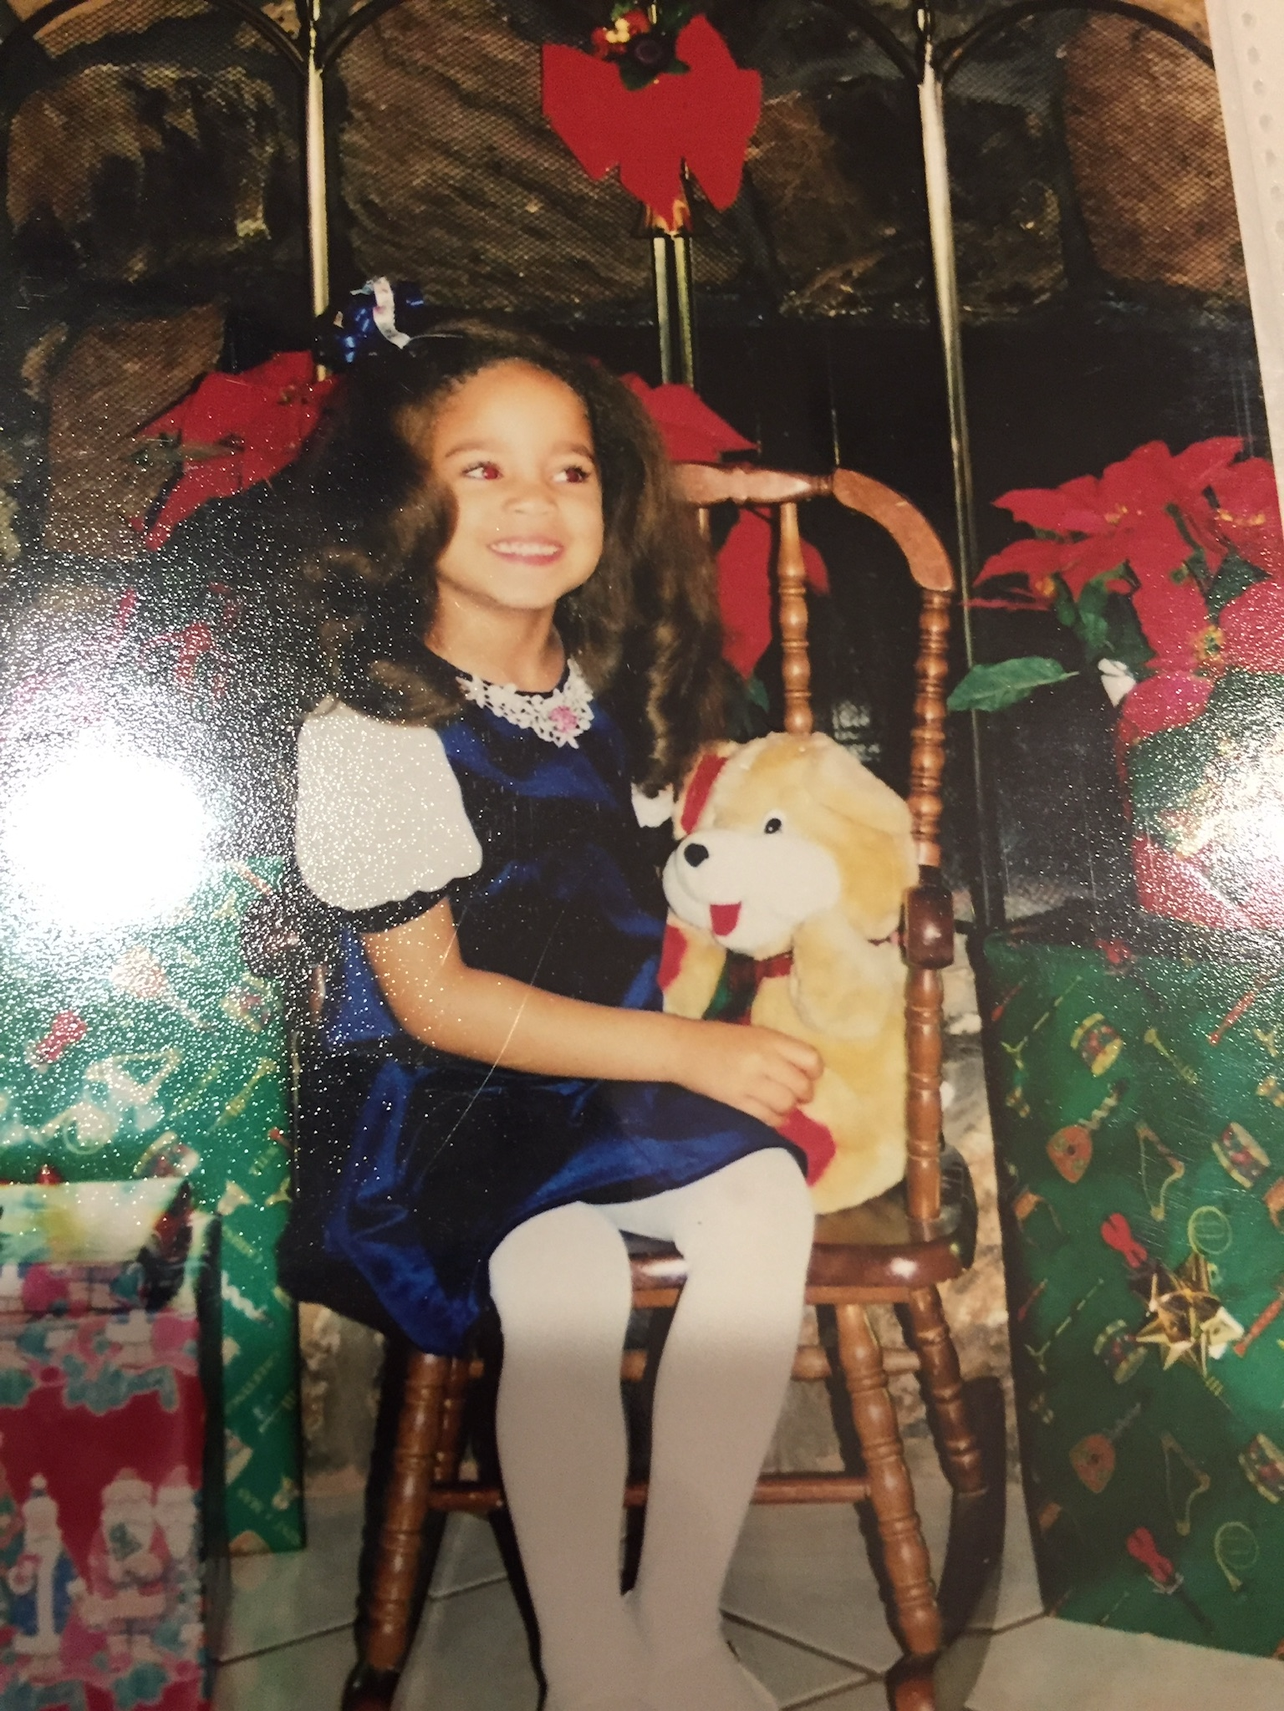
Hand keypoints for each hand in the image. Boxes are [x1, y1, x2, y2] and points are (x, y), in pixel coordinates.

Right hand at [676, 1021, 822, 1126]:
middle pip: (801, 1086)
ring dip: (789, 1109)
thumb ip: (779, 1051)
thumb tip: (805, 1074)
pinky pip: (767, 1117)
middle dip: (804, 1095)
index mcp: (770, 1039)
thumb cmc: (719, 1039)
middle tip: (797, 1095)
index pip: (810, 1059)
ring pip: (786, 1104)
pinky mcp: (737, 1101)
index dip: (814, 1072)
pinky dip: (775, 1120)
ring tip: (781, 1105)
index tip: (808, 1076)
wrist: (684, 1048)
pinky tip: (771, 1115)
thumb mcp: (754, 1035)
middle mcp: (764, 1059)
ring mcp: (750, 1082)